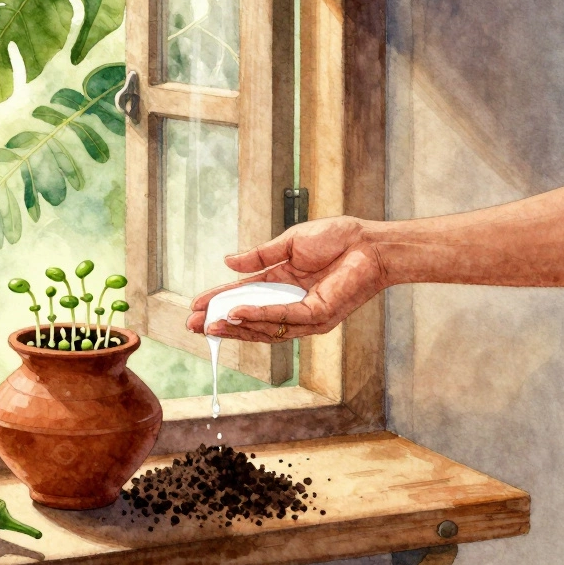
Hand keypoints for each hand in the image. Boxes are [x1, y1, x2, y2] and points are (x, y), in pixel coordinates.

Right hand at [186, 217, 387, 342]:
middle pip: (250, 319)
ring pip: (264, 325)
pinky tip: (237, 314)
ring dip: (235, 326)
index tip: (196, 307)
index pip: (245, 297)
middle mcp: (292, 303)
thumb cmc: (338, 238)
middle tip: (193, 325)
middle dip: (222, 323)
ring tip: (209, 325)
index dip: (220, 301)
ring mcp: (306, 314)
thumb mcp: (290, 243)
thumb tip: (227, 262)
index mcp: (283, 284)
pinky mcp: (319, 315)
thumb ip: (259, 256)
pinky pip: (283, 317)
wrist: (370, 242)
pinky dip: (258, 316)